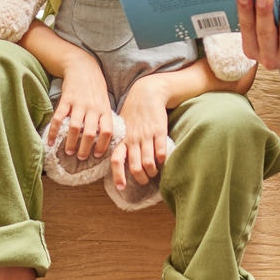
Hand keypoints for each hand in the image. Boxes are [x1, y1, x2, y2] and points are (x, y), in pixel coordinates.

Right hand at [49, 58, 115, 160]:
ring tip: (69, 152)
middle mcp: (92, 108)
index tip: (98, 155)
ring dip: (71, 142)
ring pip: (75, 128)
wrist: (82, 66)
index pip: (107, 130)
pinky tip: (49, 141)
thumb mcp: (104, 101)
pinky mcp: (66, 100)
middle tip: (81, 158)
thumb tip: (106, 139)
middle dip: (85, 148)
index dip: (103, 144)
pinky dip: (54, 131)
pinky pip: (59, 118)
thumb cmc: (95, 87)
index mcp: (104, 109)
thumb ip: (104, 118)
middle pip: (90, 133)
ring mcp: (79, 104)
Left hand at [112, 77, 172, 191]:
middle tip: (145, 180)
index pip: (117, 160)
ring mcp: (146, 136)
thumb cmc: (134, 111)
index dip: (118, 175)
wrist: (148, 92)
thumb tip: (119, 159)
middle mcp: (133, 139)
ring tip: (155, 172)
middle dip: (141, 178)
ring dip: (152, 172)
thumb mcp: (123, 125)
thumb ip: (121, 141)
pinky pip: (161, 152)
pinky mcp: (159, 131)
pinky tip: (163, 161)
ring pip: (148, 163)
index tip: (121, 187)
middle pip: (135, 167)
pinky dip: (162, 160)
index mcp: (122, 139)